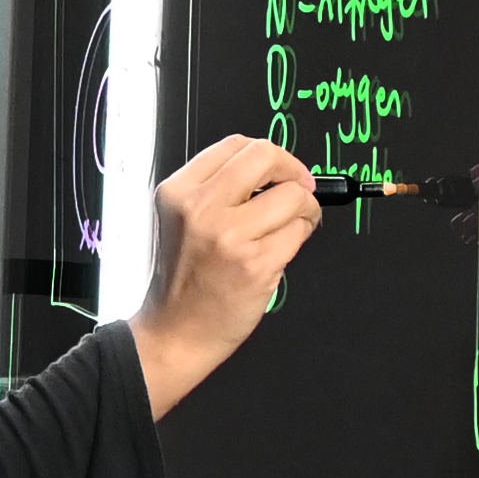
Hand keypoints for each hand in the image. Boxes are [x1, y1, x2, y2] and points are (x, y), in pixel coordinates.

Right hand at [129, 136, 323, 416]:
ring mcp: (229, 237)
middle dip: (293, 171)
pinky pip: (298, 232)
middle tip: (300, 188)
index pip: (236, 145)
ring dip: (305, 209)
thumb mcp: (179, 220)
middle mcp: (201, 209)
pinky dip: (301, 236)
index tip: (281, 171)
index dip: (270, 155)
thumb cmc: (181, 280)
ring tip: (292, 225)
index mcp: (178, 192)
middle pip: (266, 157)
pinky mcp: (256, 264)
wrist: (174, 333)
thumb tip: (271, 170)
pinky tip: (283, 249)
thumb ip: (216, 189)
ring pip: (293, 196)